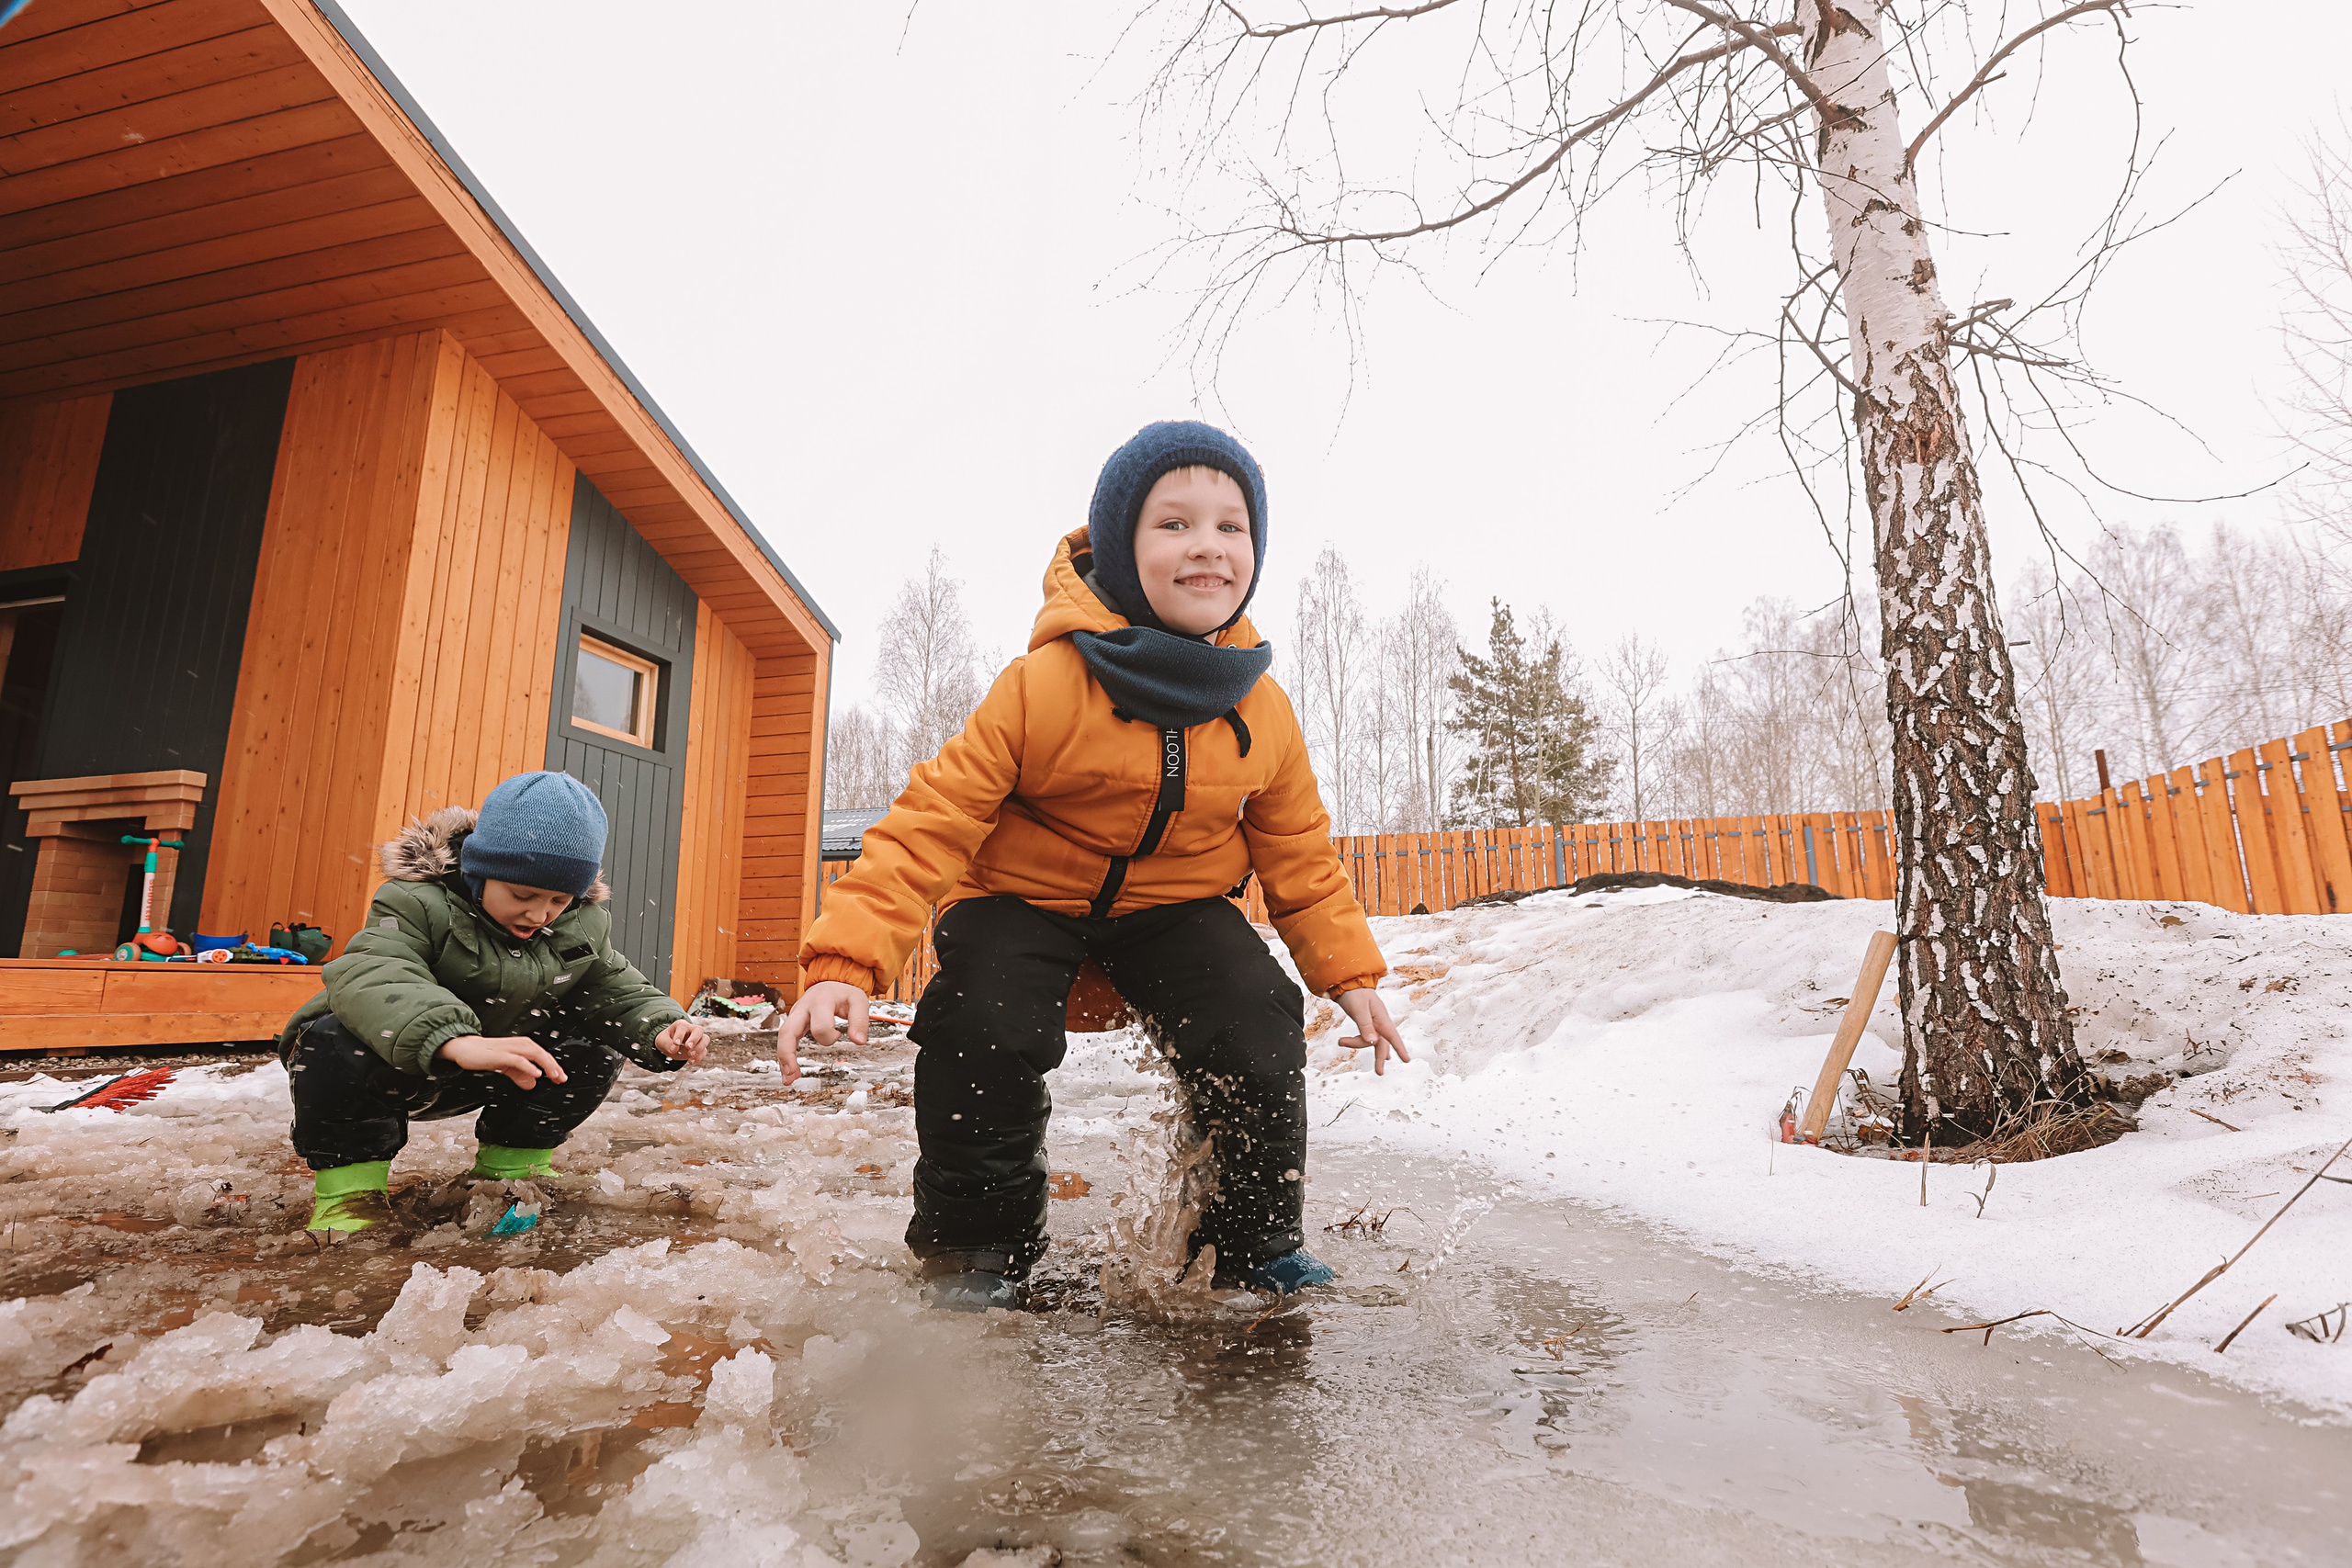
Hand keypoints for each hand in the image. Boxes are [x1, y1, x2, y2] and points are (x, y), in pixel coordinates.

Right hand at [439, 1034, 567, 1089]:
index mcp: (523, 1045)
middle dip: (554, 1067)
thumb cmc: (486, 1055)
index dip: (554, 1066)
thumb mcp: (507, 1066)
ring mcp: (511, 1048)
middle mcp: (520, 1044)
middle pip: (543, 1054)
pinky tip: (536, 1074)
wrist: (466, 1048)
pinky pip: (519, 1060)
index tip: (561, 1078)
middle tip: (562, 1079)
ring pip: (535, 1054)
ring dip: (547, 1066)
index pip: (543, 1055)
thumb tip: (532, 1084)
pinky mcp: (501, 1054)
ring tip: (554, 1076)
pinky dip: (529, 1066)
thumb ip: (520, 1074)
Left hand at [655, 1019, 709, 1064]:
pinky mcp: (699, 1048)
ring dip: (699, 1048)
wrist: (670, 1046)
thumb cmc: (666, 1040)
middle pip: (699, 1030)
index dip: (680, 1034)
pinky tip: (690, 1061)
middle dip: (694, 1039)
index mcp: (681, 1025)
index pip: (683, 1026)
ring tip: (690, 1055)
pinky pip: (704, 1051)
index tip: (676, 1043)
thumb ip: (666, 1043)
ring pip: (705, 1039)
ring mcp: (697, 1039)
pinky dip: (698, 1057)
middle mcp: (691, 1030)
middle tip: (687, 1047)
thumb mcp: (661, 1040)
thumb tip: (674, 1049)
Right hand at [775, 981, 867, 1085]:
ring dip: (783, 1060)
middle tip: (793, 1073)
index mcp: (820, 1001)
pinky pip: (785, 1039)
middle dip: (788, 1053)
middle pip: (788, 1031)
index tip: (840, 1035)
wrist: (830, 983)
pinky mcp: (793, 1022)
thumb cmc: (843, 993)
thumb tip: (859, 1041)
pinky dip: (785, 1056)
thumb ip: (860, 1020)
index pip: (820, 1026)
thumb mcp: (858, 1000)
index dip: (830, 1036)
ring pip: (783, 1037)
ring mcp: (795, 1015)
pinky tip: (789, 1071)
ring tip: (789, 1079)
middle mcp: (803, 1008)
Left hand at [1334, 988, 1410, 1075]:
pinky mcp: (1368, 1023)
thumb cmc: (1355, 994)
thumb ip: (1365, 1026)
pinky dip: (1360, 1040)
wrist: (1349, 983)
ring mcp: (1375, 1023)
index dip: (1400, 1049)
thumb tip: (1372, 1042)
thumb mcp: (1359, 1010)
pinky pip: (1367, 1036)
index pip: (1392, 1036)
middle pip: (1382, 1043)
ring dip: (1357, 1043)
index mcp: (1381, 1018)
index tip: (1407, 1060)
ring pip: (1372, 1040)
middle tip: (1379, 1072)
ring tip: (1341, 1041)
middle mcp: (1380, 1022)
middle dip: (1379, 1058)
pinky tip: (1361, 1045)